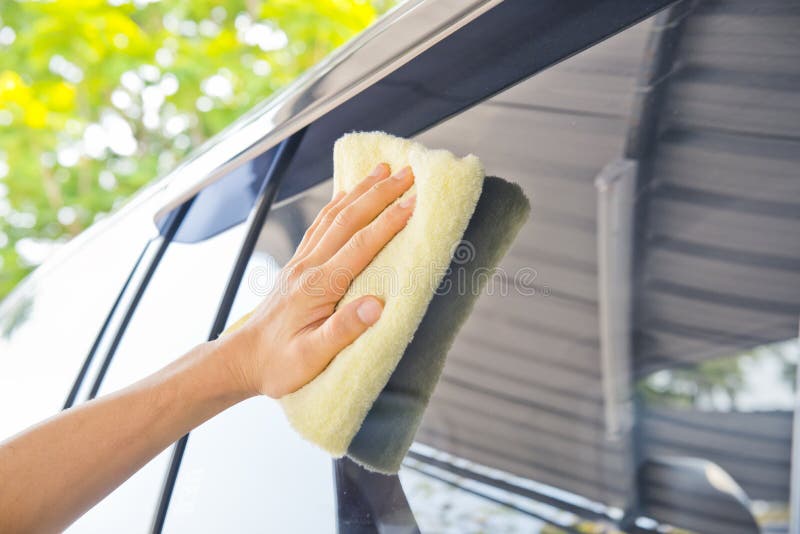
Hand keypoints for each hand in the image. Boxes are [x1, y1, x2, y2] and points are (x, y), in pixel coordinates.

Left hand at [224, 162, 415, 397]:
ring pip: (332, 217)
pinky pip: (319, 225)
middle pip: (348, 220)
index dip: (388, 222)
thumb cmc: (278, 365)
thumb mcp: (311, 358)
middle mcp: (308, 267)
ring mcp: (300, 263)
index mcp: (317, 287)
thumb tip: (377, 305)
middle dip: (379, 193)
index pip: (359, 245)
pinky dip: (336, 204)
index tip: (413, 201)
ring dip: (359, 191)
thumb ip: (343, 330)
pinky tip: (347, 194)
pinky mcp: (297, 266)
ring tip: (381, 170)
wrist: (241, 361)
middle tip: (406, 172)